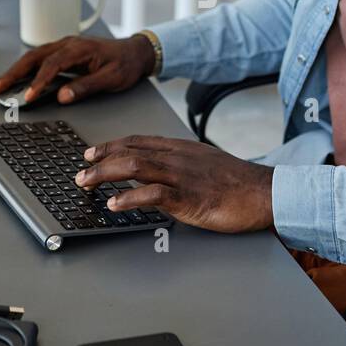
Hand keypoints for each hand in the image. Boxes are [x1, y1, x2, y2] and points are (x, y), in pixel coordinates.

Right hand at [0, 34, 155, 104]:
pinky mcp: (64, 51)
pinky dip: (25, 68)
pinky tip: (17, 78)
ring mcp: (64, 46)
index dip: (37, 81)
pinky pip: (40, 58)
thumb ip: (86, 87)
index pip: (52, 65)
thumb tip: (62, 96)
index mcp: (79, 49)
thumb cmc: (125, 64)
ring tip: (0, 85)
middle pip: (34, 57)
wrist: (136, 52)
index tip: (28, 96)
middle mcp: (68, 44)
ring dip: (15, 70)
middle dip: (13, 73)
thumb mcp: (111, 79)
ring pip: (33, 56)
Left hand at [75, 135, 273, 232]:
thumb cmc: (237, 183)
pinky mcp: (189, 197)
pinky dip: (129, 198)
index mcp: (180, 148)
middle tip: (81, 172)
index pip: (137, 141)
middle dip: (99, 160)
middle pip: (129, 151)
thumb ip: (180, 164)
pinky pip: (153, 194)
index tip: (91, 152)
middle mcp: (177, 157)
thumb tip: (157, 174)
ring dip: (105, 174)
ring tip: (86, 184)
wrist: (264, 192)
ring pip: (134, 167)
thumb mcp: (204, 164)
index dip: (111, 146)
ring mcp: (182, 175)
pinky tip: (114, 204)